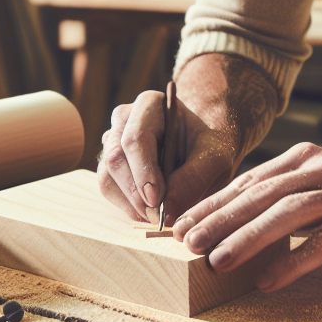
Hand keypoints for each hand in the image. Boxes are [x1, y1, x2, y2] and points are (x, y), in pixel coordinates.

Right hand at [97, 89, 238, 224]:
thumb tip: (167, 212)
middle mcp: (124, 121)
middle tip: (159, 216)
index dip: (143, 170)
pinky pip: (110, 191)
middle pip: (115, 159)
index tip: (156, 199)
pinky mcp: (111, 167)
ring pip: (107, 178)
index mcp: (149, 105)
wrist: (203, 148)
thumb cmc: (210, 146)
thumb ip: (194, 178)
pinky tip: (151, 213)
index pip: (135, 138)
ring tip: (158, 217)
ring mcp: (113, 143)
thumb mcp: (215, 157)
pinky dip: (128, 208)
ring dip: (130, 204)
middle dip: (135, 193)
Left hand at [171, 143, 321, 290]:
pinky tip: (267, 280)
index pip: (249, 181)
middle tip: (188, 242)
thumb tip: (225, 220)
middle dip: (220, 219)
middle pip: (262, 194)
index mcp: (305, 159)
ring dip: (248, 237)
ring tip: (217, 261)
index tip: (181, 225)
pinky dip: (292, 261)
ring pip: (289, 213)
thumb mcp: (318, 189)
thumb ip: (279, 197)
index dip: (213, 203)